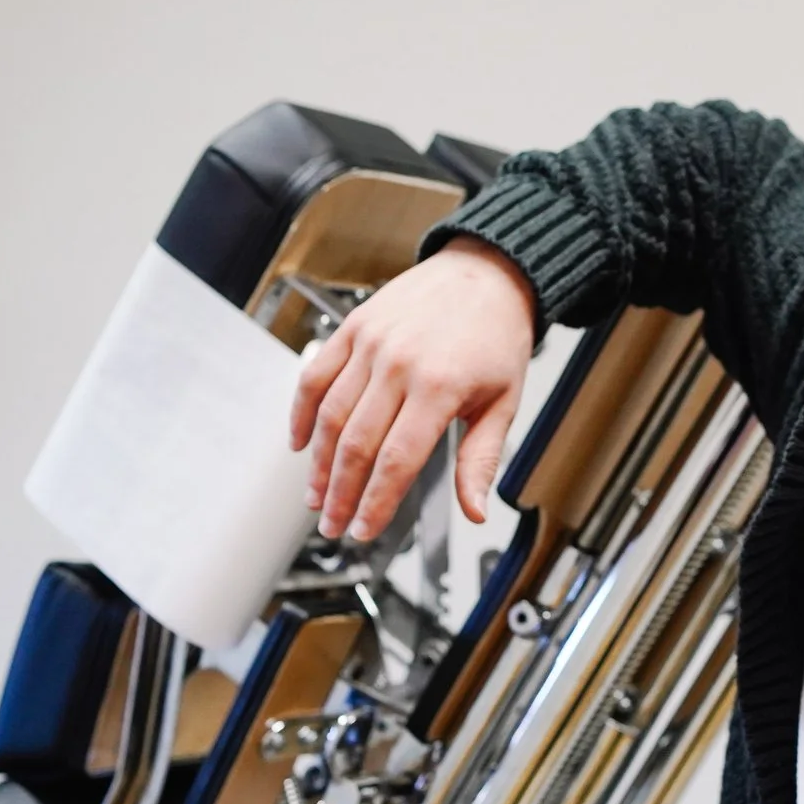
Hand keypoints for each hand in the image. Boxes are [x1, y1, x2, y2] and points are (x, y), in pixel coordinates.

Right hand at [285, 236, 536, 539]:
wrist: (487, 273)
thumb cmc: (498, 336)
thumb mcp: (504, 402)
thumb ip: (481, 459)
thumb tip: (476, 510)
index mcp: (440, 387)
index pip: (396, 461)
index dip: (375, 503)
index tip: (365, 530)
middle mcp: (399, 364)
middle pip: (356, 444)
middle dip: (341, 494)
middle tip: (334, 525)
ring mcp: (371, 343)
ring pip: (330, 415)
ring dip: (318, 464)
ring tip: (316, 497)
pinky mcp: (353, 327)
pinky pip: (315, 375)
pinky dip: (301, 413)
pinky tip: (299, 444)